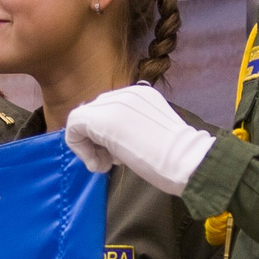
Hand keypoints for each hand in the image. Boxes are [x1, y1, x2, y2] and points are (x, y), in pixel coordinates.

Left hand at [62, 84, 214, 195]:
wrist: (186, 161)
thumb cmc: (177, 158)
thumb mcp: (153, 133)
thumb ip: (132, 128)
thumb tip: (109, 141)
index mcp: (141, 94)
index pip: (109, 109)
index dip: (107, 135)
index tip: (120, 155)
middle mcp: (126, 92)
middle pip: (94, 113)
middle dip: (97, 141)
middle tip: (111, 162)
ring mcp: (113, 103)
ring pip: (81, 120)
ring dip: (89, 147)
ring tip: (107, 164)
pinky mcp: (101, 118)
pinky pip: (73, 127)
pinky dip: (80, 149)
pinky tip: (98, 165)